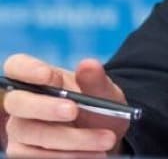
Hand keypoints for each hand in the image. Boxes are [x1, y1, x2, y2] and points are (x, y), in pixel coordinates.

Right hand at [2, 54, 126, 156]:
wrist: (105, 134)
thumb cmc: (99, 107)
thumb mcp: (104, 92)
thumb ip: (95, 80)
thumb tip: (88, 64)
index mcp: (39, 79)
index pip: (16, 66)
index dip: (27, 69)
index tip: (48, 75)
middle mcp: (23, 104)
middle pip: (17, 103)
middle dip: (46, 107)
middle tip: (74, 111)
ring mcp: (21, 130)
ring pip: (31, 134)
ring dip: (69, 139)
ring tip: (105, 140)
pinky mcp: (24, 152)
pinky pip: (35, 157)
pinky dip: (66, 156)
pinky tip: (92, 154)